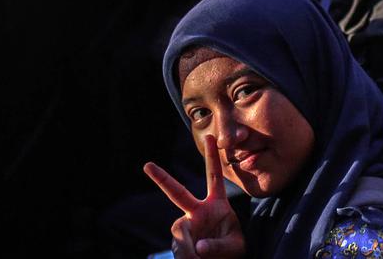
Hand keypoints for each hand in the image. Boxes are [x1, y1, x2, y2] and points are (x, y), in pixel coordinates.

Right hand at [145, 136, 244, 258]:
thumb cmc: (232, 253)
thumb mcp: (234, 248)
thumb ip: (219, 246)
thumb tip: (199, 247)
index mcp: (217, 205)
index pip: (214, 177)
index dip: (212, 157)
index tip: (209, 136)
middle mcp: (198, 212)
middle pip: (178, 193)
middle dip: (162, 178)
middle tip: (148, 165)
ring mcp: (187, 226)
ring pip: (180, 231)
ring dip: (188, 246)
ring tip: (198, 258)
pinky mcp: (179, 242)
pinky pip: (179, 247)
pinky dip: (186, 255)